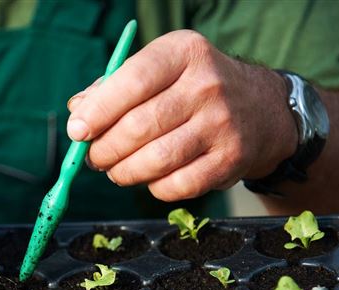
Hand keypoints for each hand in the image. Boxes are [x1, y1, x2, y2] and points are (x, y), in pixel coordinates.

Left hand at [66, 30, 296, 200]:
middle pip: (138, 127)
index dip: (98, 111)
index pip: (133, 81)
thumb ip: (115, 87)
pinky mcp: (230, 160)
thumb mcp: (160, 70)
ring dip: (123, 172)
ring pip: (155, 160)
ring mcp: (222, 124)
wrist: (261, 109)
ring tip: (115, 170)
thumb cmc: (193, 89)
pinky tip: (150, 178)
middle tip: (94, 158)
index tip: (78, 131)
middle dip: (104, 150)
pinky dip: (153, 188)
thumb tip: (78, 112)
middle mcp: (207, 85)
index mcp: (183, 52)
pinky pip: (177, 185)